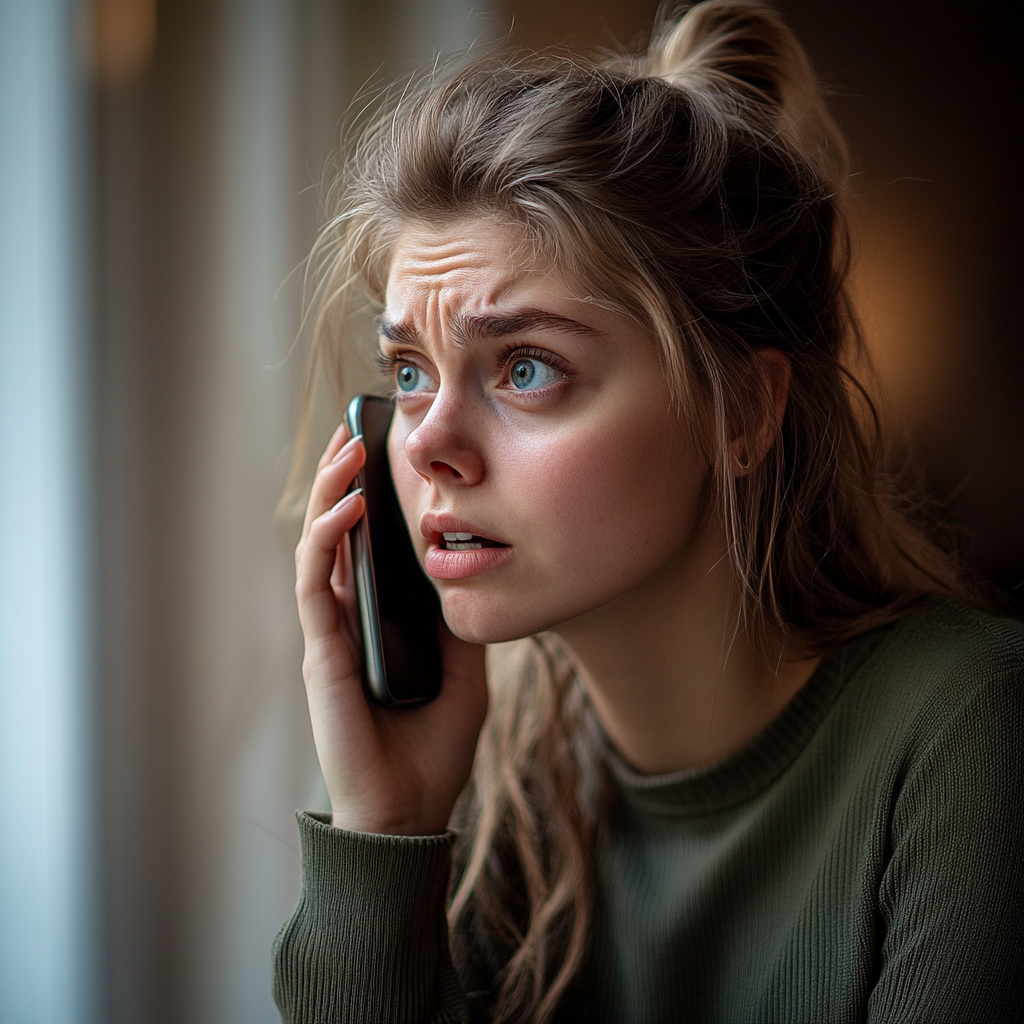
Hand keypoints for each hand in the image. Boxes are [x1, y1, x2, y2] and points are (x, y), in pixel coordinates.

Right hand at [294, 423, 487, 834]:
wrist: (409, 812)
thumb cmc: (432, 750)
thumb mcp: (463, 674)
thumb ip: (457, 626)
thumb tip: (468, 576)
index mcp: (375, 624)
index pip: (365, 550)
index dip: (369, 502)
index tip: (384, 459)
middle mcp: (347, 622)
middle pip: (336, 537)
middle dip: (344, 483)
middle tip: (357, 437)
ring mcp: (330, 635)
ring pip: (318, 549)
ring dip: (332, 497)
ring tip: (348, 453)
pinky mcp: (321, 652)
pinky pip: (316, 583)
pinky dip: (328, 542)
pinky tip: (347, 511)